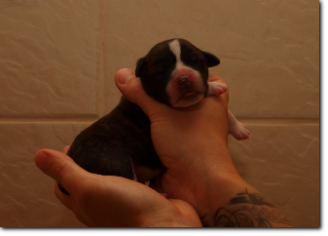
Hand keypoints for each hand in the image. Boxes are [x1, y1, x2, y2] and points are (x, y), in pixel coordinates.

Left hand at [34, 146, 201, 226]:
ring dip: (112, 162)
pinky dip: (134, 166)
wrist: (167, 225)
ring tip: (116, 145)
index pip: (63, 185)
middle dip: (87, 161)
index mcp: (85, 204)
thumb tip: (39, 155)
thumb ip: (67, 172)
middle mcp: (103, 204)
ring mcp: (124, 200)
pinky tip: (139, 156)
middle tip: (94, 142)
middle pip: (87, 181)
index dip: (62, 165)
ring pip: (112, 179)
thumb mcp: (91, 188)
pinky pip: (135, 178)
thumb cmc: (128, 212)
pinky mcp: (143, 195)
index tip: (70, 146)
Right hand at [115, 69, 238, 210]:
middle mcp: (202, 108)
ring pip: (168, 110)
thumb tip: (121, 74)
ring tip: (131, 99)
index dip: (168, 68)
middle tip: (136, 83)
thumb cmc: (191, 142)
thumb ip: (141, 92)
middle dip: (156, 91)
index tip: (148, 66)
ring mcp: (191, 125)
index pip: (187, 72)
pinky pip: (163, 126)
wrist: (197, 184)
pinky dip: (151, 123)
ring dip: (152, 109)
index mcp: (210, 94)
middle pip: (174, 92)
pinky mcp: (179, 140)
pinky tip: (135, 118)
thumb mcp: (163, 112)